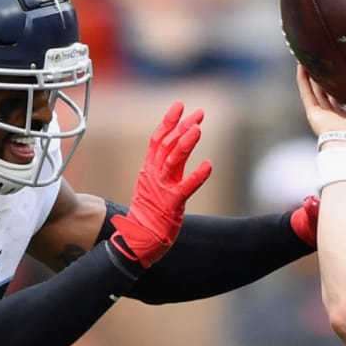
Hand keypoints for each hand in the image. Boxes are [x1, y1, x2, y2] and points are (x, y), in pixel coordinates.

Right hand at [108, 102, 212, 268]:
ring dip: (185, 143)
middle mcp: (154, 176)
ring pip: (172, 160)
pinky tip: (209, 165)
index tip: (180, 105)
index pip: (158, 139)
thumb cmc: (148, 216)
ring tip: (198, 129)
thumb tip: (174, 153)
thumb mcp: (154, 187)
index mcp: (149, 170)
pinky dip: (197, 176)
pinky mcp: (170, 205)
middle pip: (167, 144)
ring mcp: (161, 190)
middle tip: (199, 114)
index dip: (169, 121)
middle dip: (183, 127)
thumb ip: (164, 169)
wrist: (136, 240)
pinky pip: (185, 188)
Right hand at [296, 65, 345, 148]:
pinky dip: (303, 80)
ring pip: (317, 93)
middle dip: (329, 82)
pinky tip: (302, 64)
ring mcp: (324, 117)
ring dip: (314, 78)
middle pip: (330, 97)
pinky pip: (306, 93)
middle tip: (329, 64)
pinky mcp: (314, 115)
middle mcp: (336, 119)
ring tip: (312, 60)